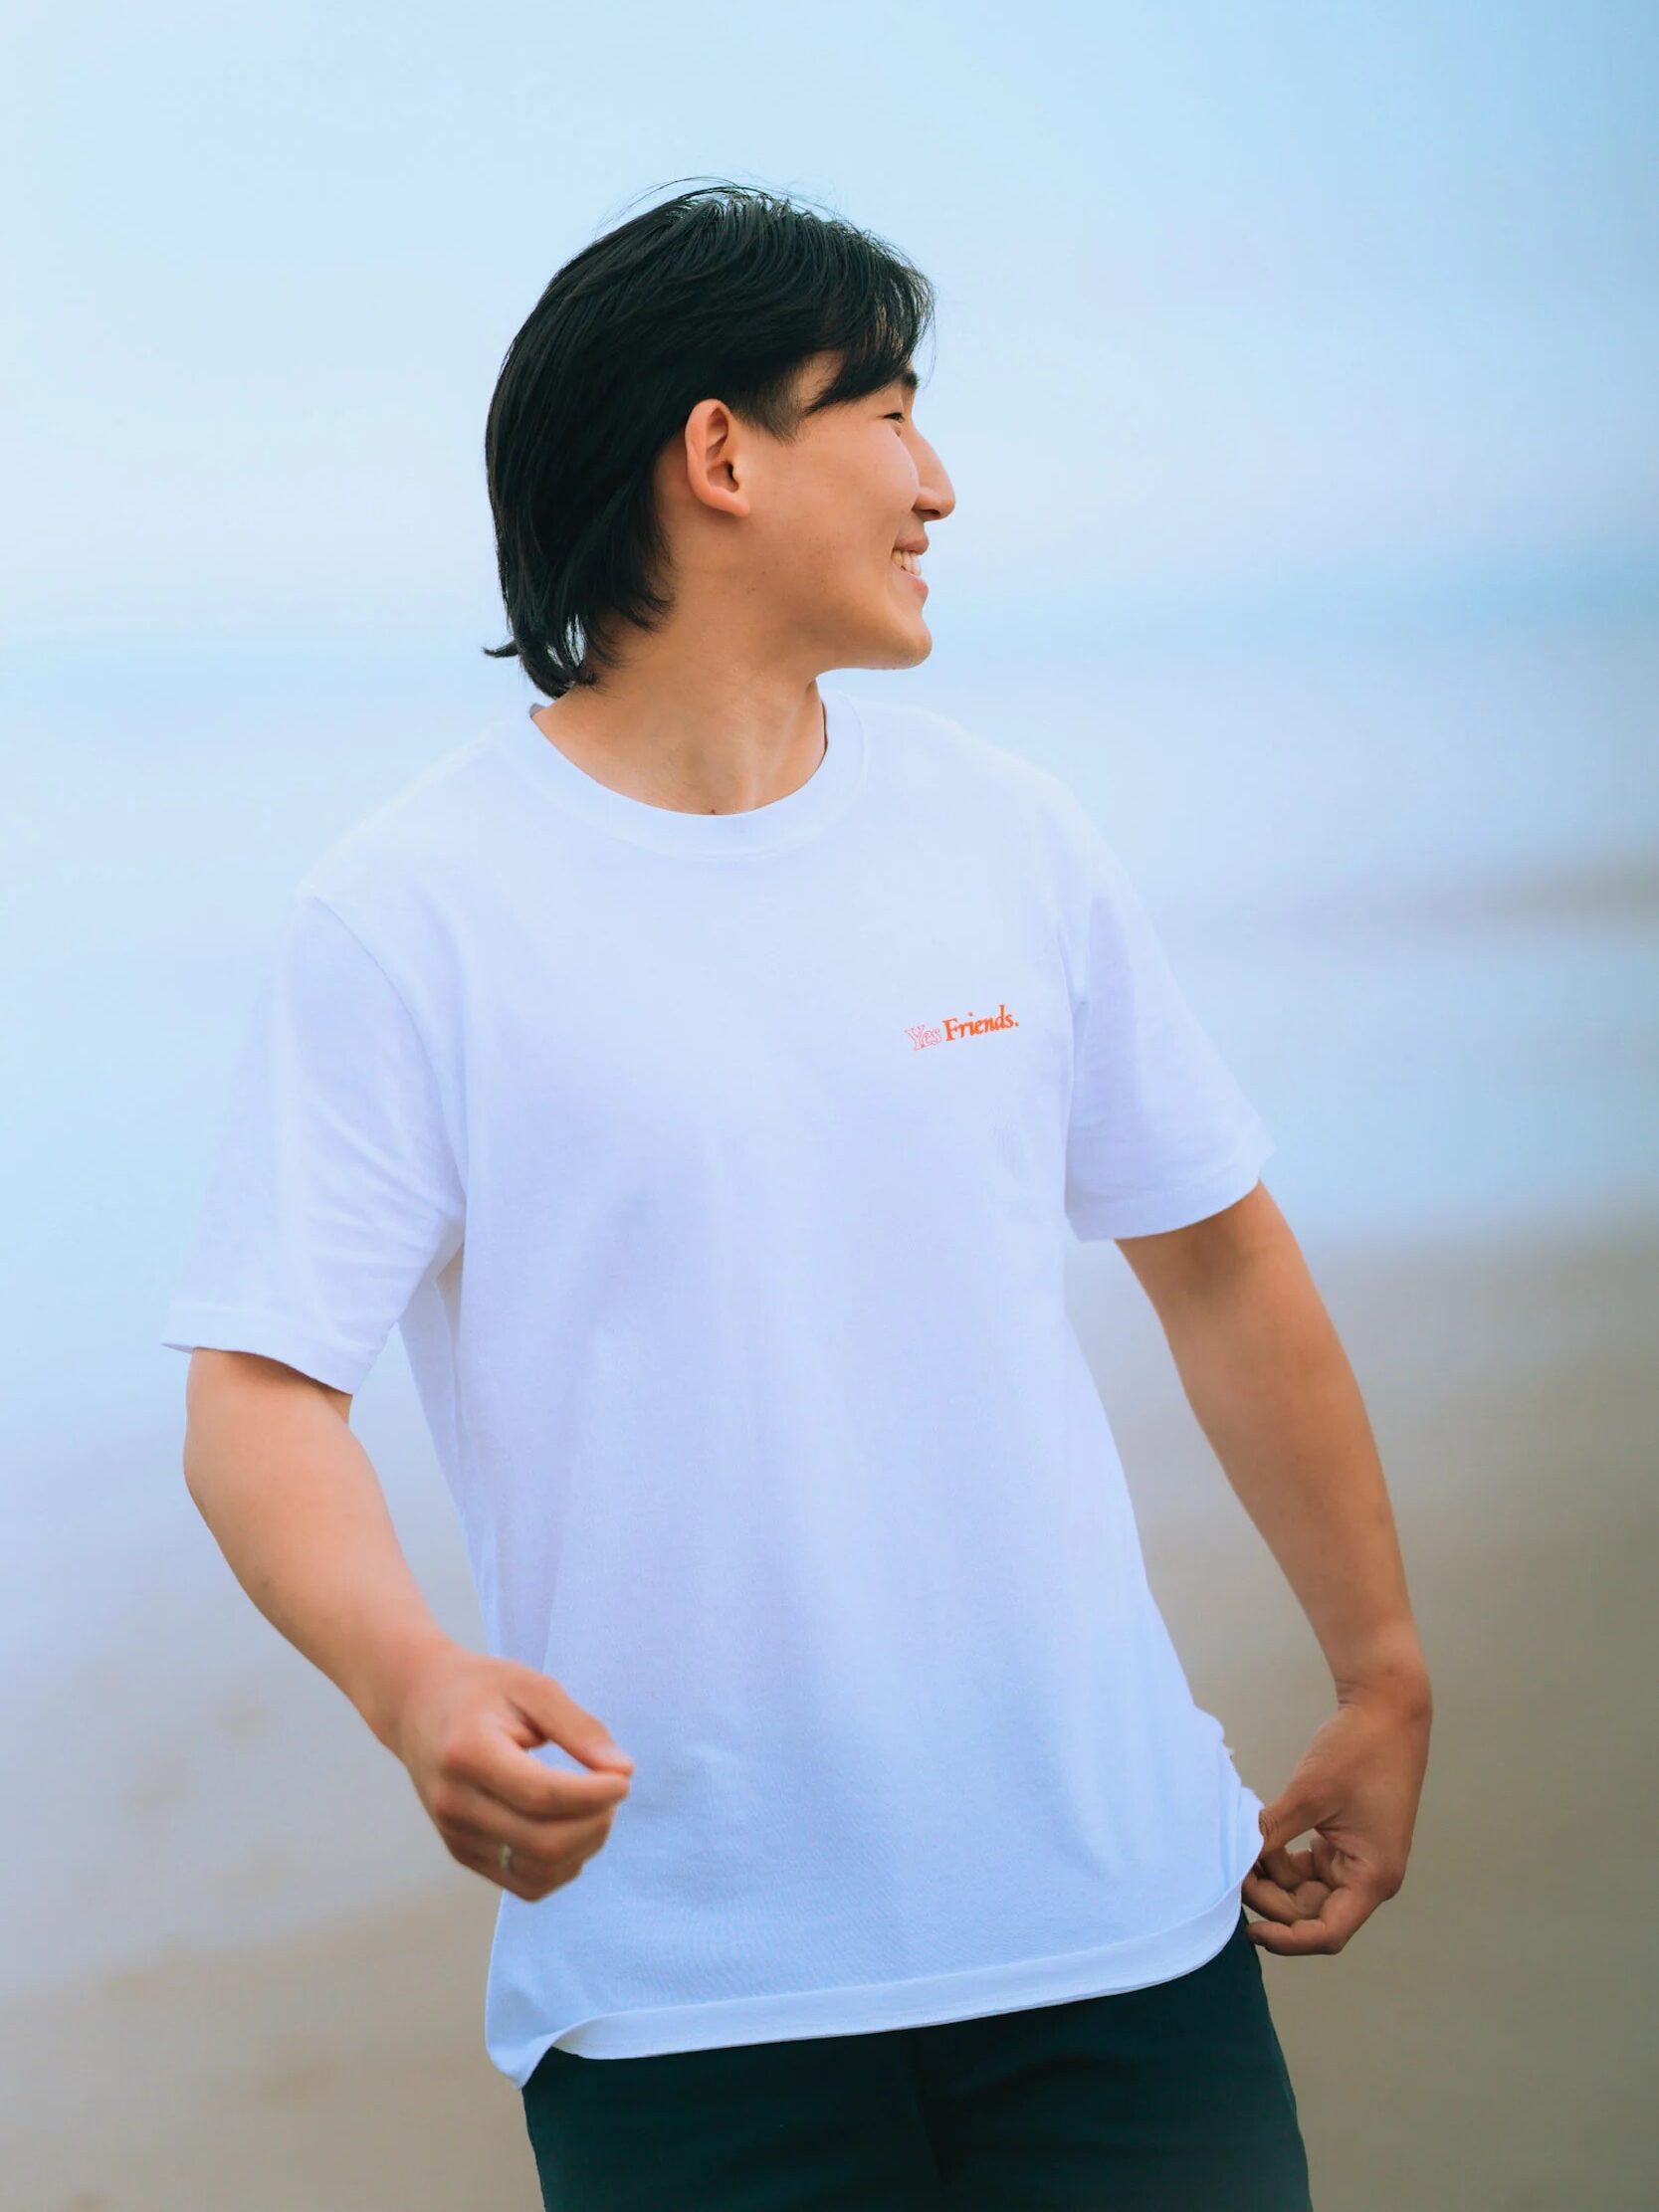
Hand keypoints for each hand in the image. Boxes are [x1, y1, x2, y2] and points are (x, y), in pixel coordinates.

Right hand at [385, 1641, 635, 1901]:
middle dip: (595, 1823)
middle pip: (543, 1842)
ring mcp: (455, 1835)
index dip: (593, 1794)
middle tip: (613, 1789)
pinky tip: (573, 1829)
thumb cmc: (481, 1690)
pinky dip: (561, 1866)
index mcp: (468, 1754)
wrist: (418, 1706)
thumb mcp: (533, 1688)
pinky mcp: (463, 1853)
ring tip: (596, 1808)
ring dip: (584, 1847)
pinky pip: (524, 1883)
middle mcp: (456, 1804)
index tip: (623, 1778)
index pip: (541, 1795)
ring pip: (538, 1872)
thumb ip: (579, 1728)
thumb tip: (623, 1771)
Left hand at [1243, 1681, 1430, 1953]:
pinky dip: (1280, 1859)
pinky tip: (1257, 1841)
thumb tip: (1234, 1862)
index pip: (1328, 1932)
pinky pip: (1306, 1868)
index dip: (1288, 1940)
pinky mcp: (1343, 1842)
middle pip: (1311, 1913)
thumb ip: (1272, 1833)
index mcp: (1373, 1877)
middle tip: (1234, 1873)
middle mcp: (1368, 1877)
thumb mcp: (1309, 1794)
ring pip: (1305, 1892)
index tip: (1250, 1930)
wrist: (1387, 1709)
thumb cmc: (1358, 1750)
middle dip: (1271, 1899)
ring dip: (1272, 1879)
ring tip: (1240, 1853)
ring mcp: (1356, 1860)